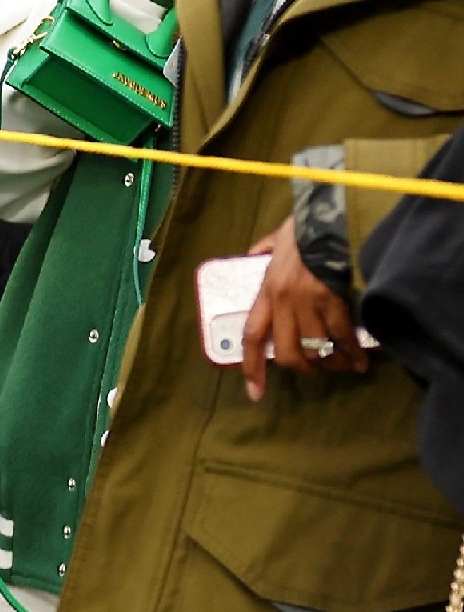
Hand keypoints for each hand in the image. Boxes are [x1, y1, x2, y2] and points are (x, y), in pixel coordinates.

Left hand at [241, 217, 369, 400]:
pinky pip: (342, 336)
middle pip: (288, 352)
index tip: (255, 393)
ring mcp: (308, 302)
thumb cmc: (299, 231)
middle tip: (317, 370)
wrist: (325, 218)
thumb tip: (251, 256)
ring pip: (317, 348)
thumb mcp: (270, 243)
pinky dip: (352, 353)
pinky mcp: (333, 299)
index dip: (252, 367)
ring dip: (331, 363)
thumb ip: (259, 254)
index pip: (253, 336)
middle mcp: (282, 301)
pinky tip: (360, 362)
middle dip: (304, 369)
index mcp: (264, 291)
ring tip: (342, 366)